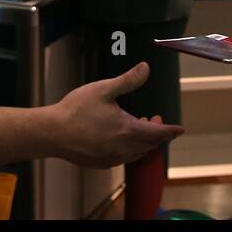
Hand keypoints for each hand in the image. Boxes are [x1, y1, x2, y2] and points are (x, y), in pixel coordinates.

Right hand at [48, 62, 183, 167]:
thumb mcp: (104, 89)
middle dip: (156, 133)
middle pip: (149, 145)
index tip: (179, 129)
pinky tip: (119, 139)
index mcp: (128, 130)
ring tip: (137, 127)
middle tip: (153, 119)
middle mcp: (123, 148)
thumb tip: (146, 68)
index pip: (158, 134)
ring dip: (143, 142)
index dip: (170, 131)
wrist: (52, 133)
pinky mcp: (100, 163)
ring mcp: (111, 158)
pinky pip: (123, 158)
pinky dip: (129, 150)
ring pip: (137, 154)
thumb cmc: (76, 110)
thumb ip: (128, 80)